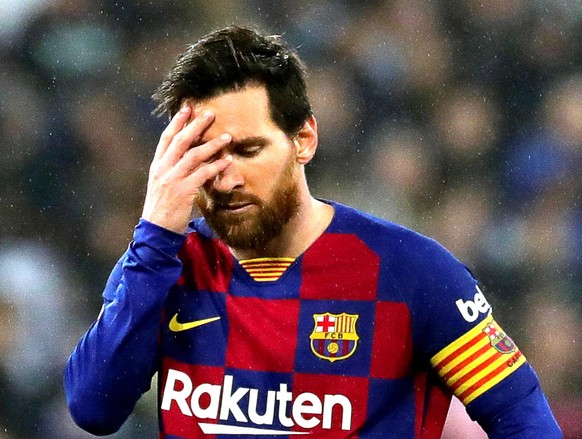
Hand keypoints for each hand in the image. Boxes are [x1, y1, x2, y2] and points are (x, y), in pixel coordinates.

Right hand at [141, 106, 231, 233]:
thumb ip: (172, 170)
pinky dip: (216, 166)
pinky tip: (228, 160)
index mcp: (157, 166)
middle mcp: (163, 169)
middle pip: (180, 141)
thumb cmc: (162, 209)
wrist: (156, 230)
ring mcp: (172, 179)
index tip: (187, 108)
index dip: (177, 122)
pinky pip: (202, 174)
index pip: (166, 138)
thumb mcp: (162, 185)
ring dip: (212, 144)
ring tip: (227, 137)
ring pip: (193, 155)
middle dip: (195, 125)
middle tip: (210, 114)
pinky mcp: (182, 191)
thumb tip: (188, 158)